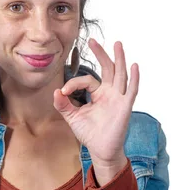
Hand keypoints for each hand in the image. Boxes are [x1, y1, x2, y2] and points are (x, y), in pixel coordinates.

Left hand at [53, 39, 138, 181]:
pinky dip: (133, 78)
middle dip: (100, 54)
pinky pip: (130, 90)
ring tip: (117, 43)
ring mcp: (118, 98)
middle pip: (107, 68)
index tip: (64, 92)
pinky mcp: (124, 107)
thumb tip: (56, 91)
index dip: (73, 83)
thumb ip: (63, 104)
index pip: (86, 80)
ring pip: (119, 74)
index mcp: (97, 93)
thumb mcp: (71, 116)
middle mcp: (109, 93)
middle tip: (92, 40)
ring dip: (118, 59)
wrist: (100, 150)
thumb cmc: (88, 132)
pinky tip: (134, 66)